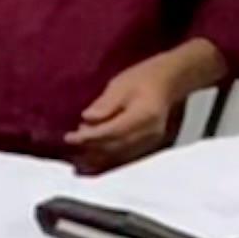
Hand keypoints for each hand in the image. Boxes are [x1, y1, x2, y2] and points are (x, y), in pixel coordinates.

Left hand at [67, 51, 192, 169]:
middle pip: (114, 147)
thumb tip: (87, 119)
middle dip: (90, 148)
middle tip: (70, 144)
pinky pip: (124, 157)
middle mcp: (149, 134)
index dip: (89, 138)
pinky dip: (106, 159)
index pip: (111, 132)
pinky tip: (92, 159)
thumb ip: (105, 104)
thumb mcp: (121, 84)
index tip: (69, 137)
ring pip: (119, 156)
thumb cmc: (143, 78)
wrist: (169, 82)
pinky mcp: (147, 146)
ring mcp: (150, 142)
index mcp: (143, 116)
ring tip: (76, 156)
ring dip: (96, 157)